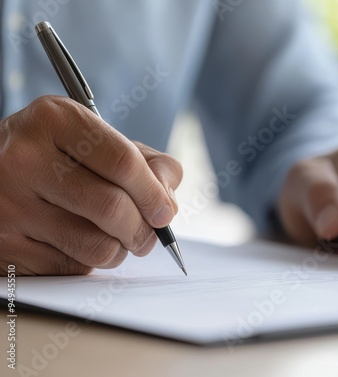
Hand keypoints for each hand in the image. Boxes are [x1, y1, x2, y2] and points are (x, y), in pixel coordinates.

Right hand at [0, 96, 181, 274]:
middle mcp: (25, 158)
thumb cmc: (59, 157)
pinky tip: (82, 242)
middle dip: (143, 230)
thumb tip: (168, 204)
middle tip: (148, 234)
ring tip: (119, 238)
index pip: (124, 163)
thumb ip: (147, 163)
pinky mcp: (4, 244)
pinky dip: (91, 261)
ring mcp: (9, 203)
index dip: (154, 193)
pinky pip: (72, 266)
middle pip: (112, 207)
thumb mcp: (98, 140)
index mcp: (56, 120)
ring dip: (120, 249)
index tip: (165, 212)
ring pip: (96, 245)